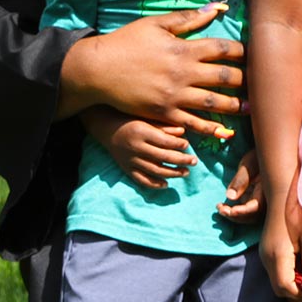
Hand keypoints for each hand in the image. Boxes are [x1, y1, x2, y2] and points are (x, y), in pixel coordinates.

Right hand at [59, 2, 245, 135]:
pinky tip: (225, 131)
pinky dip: (211, 128)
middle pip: (224, 77)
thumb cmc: (127, 42)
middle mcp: (183, 72)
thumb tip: (218, 8)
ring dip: (235, 106)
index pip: (222, 49)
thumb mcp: (156, 24)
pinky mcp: (164, 112)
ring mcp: (174, 95)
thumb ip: (188, 19)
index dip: (242, 51)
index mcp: (183, 48)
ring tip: (249, 108)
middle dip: (244, 80)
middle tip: (258, 83)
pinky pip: (193, 122)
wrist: (98, 70)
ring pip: (214, 102)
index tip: (254, 54)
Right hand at [80, 109, 195, 188]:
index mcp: (141, 132)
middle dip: (181, 160)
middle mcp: (135, 147)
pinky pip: (141, 180)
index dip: (178, 145)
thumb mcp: (147, 118)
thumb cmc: (131, 119)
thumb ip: (164, 126)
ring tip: (186, 172)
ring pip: (154, 170)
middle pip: (162, 157)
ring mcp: (130, 160)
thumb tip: (184, 132)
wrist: (107, 128)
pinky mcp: (126, 168)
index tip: (188, 145)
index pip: (164, 141)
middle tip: (194, 161)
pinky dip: (154, 184)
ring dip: (172, 173)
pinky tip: (166, 184)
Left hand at [218, 150, 264, 223]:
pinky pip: (244, 211)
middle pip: (252, 216)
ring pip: (248, 216)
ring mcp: (258, 200)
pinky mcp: (252, 200)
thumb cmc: (258, 156)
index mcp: (268, 190)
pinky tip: (221, 207)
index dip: (244, 212)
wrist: (266, 154)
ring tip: (219, 208)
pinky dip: (233, 212)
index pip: (256, 207)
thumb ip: (241, 180)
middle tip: (221, 210)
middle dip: (236, 216)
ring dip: (233, 216)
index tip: (231, 211)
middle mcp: (265, 199)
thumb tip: (230, 197)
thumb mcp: (248, 165)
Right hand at [261, 196, 301, 298]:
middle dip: (297, 290)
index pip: (286, 287)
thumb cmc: (298, 214)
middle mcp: (267, 258)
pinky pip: (275, 271)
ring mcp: (264, 255)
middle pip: (279, 288)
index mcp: (278, 256)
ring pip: (276, 280)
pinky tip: (299, 261)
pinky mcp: (265, 251)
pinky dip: (287, 273)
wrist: (281, 195)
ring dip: (292, 281)